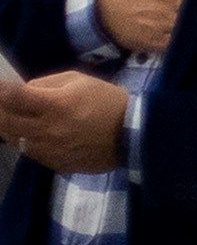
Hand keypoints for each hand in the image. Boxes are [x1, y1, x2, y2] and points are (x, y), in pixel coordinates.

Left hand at [3, 74, 130, 174]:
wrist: (135, 134)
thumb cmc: (106, 100)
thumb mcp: (78, 80)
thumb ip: (46, 84)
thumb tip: (23, 92)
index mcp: (55, 105)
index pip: (11, 97)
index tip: (0, 87)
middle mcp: (49, 130)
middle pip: (4, 122)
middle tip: (2, 105)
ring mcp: (53, 150)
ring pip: (14, 140)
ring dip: (10, 129)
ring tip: (16, 120)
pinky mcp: (59, 164)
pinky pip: (32, 154)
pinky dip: (28, 143)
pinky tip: (36, 135)